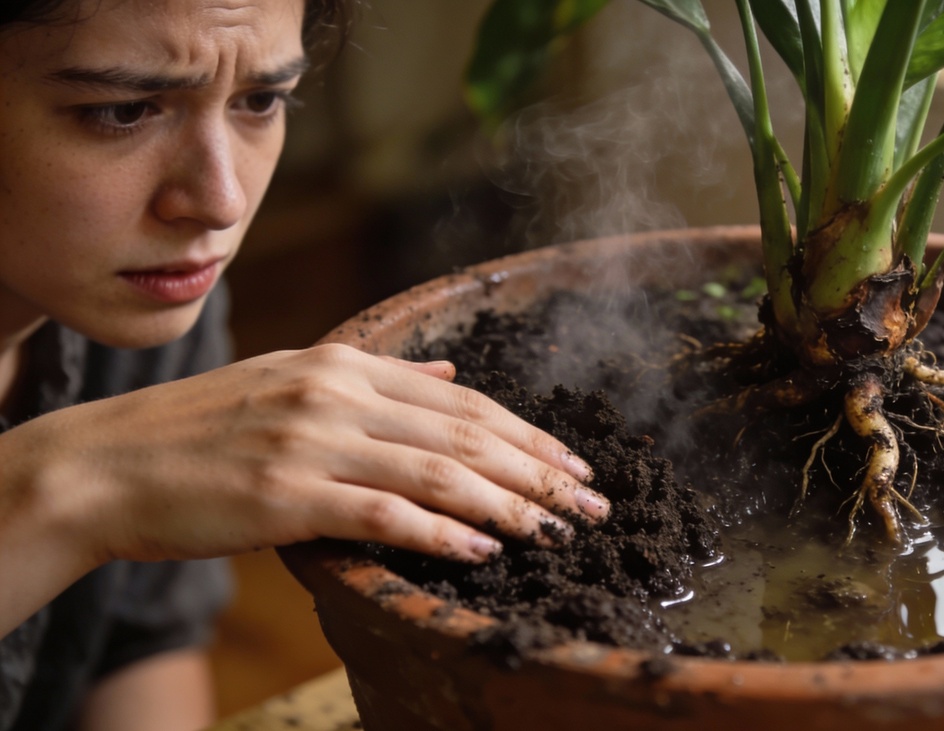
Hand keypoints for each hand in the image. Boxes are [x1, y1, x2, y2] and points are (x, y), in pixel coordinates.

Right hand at [7, 344, 607, 568]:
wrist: (105, 464)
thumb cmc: (200, 431)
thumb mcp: (290, 380)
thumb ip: (376, 377)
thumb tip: (446, 373)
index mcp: (343, 363)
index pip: (463, 399)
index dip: (528, 433)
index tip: (573, 464)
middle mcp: (337, 393)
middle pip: (467, 434)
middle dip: (540, 471)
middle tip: (592, 504)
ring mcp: (312, 442)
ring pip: (439, 472)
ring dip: (510, 504)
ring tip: (557, 531)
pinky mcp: (286, 495)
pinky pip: (383, 514)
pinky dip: (441, 532)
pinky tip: (483, 550)